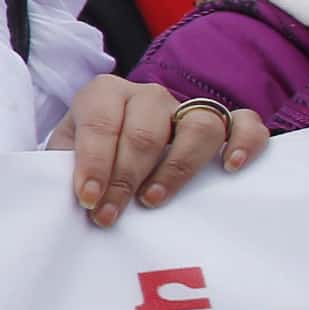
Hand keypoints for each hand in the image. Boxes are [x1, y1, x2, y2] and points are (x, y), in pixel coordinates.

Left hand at [53, 77, 265, 225]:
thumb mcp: (65, 156)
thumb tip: (68, 196)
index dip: (93, 164)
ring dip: (177, 167)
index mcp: (104, 94)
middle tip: (110, 214)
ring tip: (154, 200)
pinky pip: (244, 123)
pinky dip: (243, 142)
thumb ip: (63, 169)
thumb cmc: (89, 154)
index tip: (88, 200)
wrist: (115, 143)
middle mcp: (147, 96)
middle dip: (125, 178)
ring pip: (198, 125)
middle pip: (146, 131)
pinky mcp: (222, 122)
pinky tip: (229, 168)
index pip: (101, 124)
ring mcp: (186, 107)